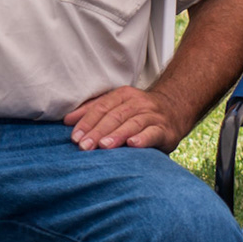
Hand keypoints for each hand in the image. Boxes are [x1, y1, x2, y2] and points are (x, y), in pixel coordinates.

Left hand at [63, 86, 188, 151]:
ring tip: (104, 146)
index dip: (87, 122)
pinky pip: (154, 133)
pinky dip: (143, 138)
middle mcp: (139, 103)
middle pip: (115, 116)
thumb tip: (67, 121)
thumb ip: (93, 112)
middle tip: (84, 146)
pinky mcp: (166, 130)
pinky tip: (133, 144)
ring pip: (133, 123)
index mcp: (124, 95)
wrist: (175, 110)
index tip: (75, 137)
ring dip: (117, 135)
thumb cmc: (139, 113)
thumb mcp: (117, 106)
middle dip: (98, 131)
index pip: (102, 107)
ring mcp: (153, 116)